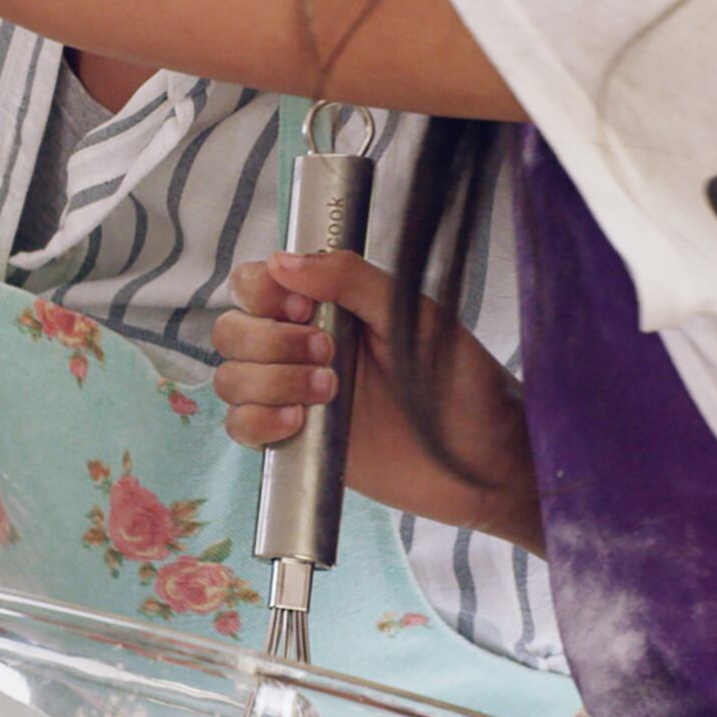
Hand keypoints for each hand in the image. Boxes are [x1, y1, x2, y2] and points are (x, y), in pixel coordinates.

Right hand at [212, 251, 541, 547]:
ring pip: (231, 377)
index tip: (303, 307)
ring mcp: (295, 395)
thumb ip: (351, 279)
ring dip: (270, 380)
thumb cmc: (461, 380)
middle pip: (232, 329)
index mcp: (328, 306)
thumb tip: (284, 260)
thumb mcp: (412, 315)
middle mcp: (301, 346)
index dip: (263, 291)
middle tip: (329, 353)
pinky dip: (258, 421)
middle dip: (270, 340)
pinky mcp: (296, 442)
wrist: (485, 457)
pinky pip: (239, 427)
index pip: (256, 282)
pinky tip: (301, 422)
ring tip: (329, 391)